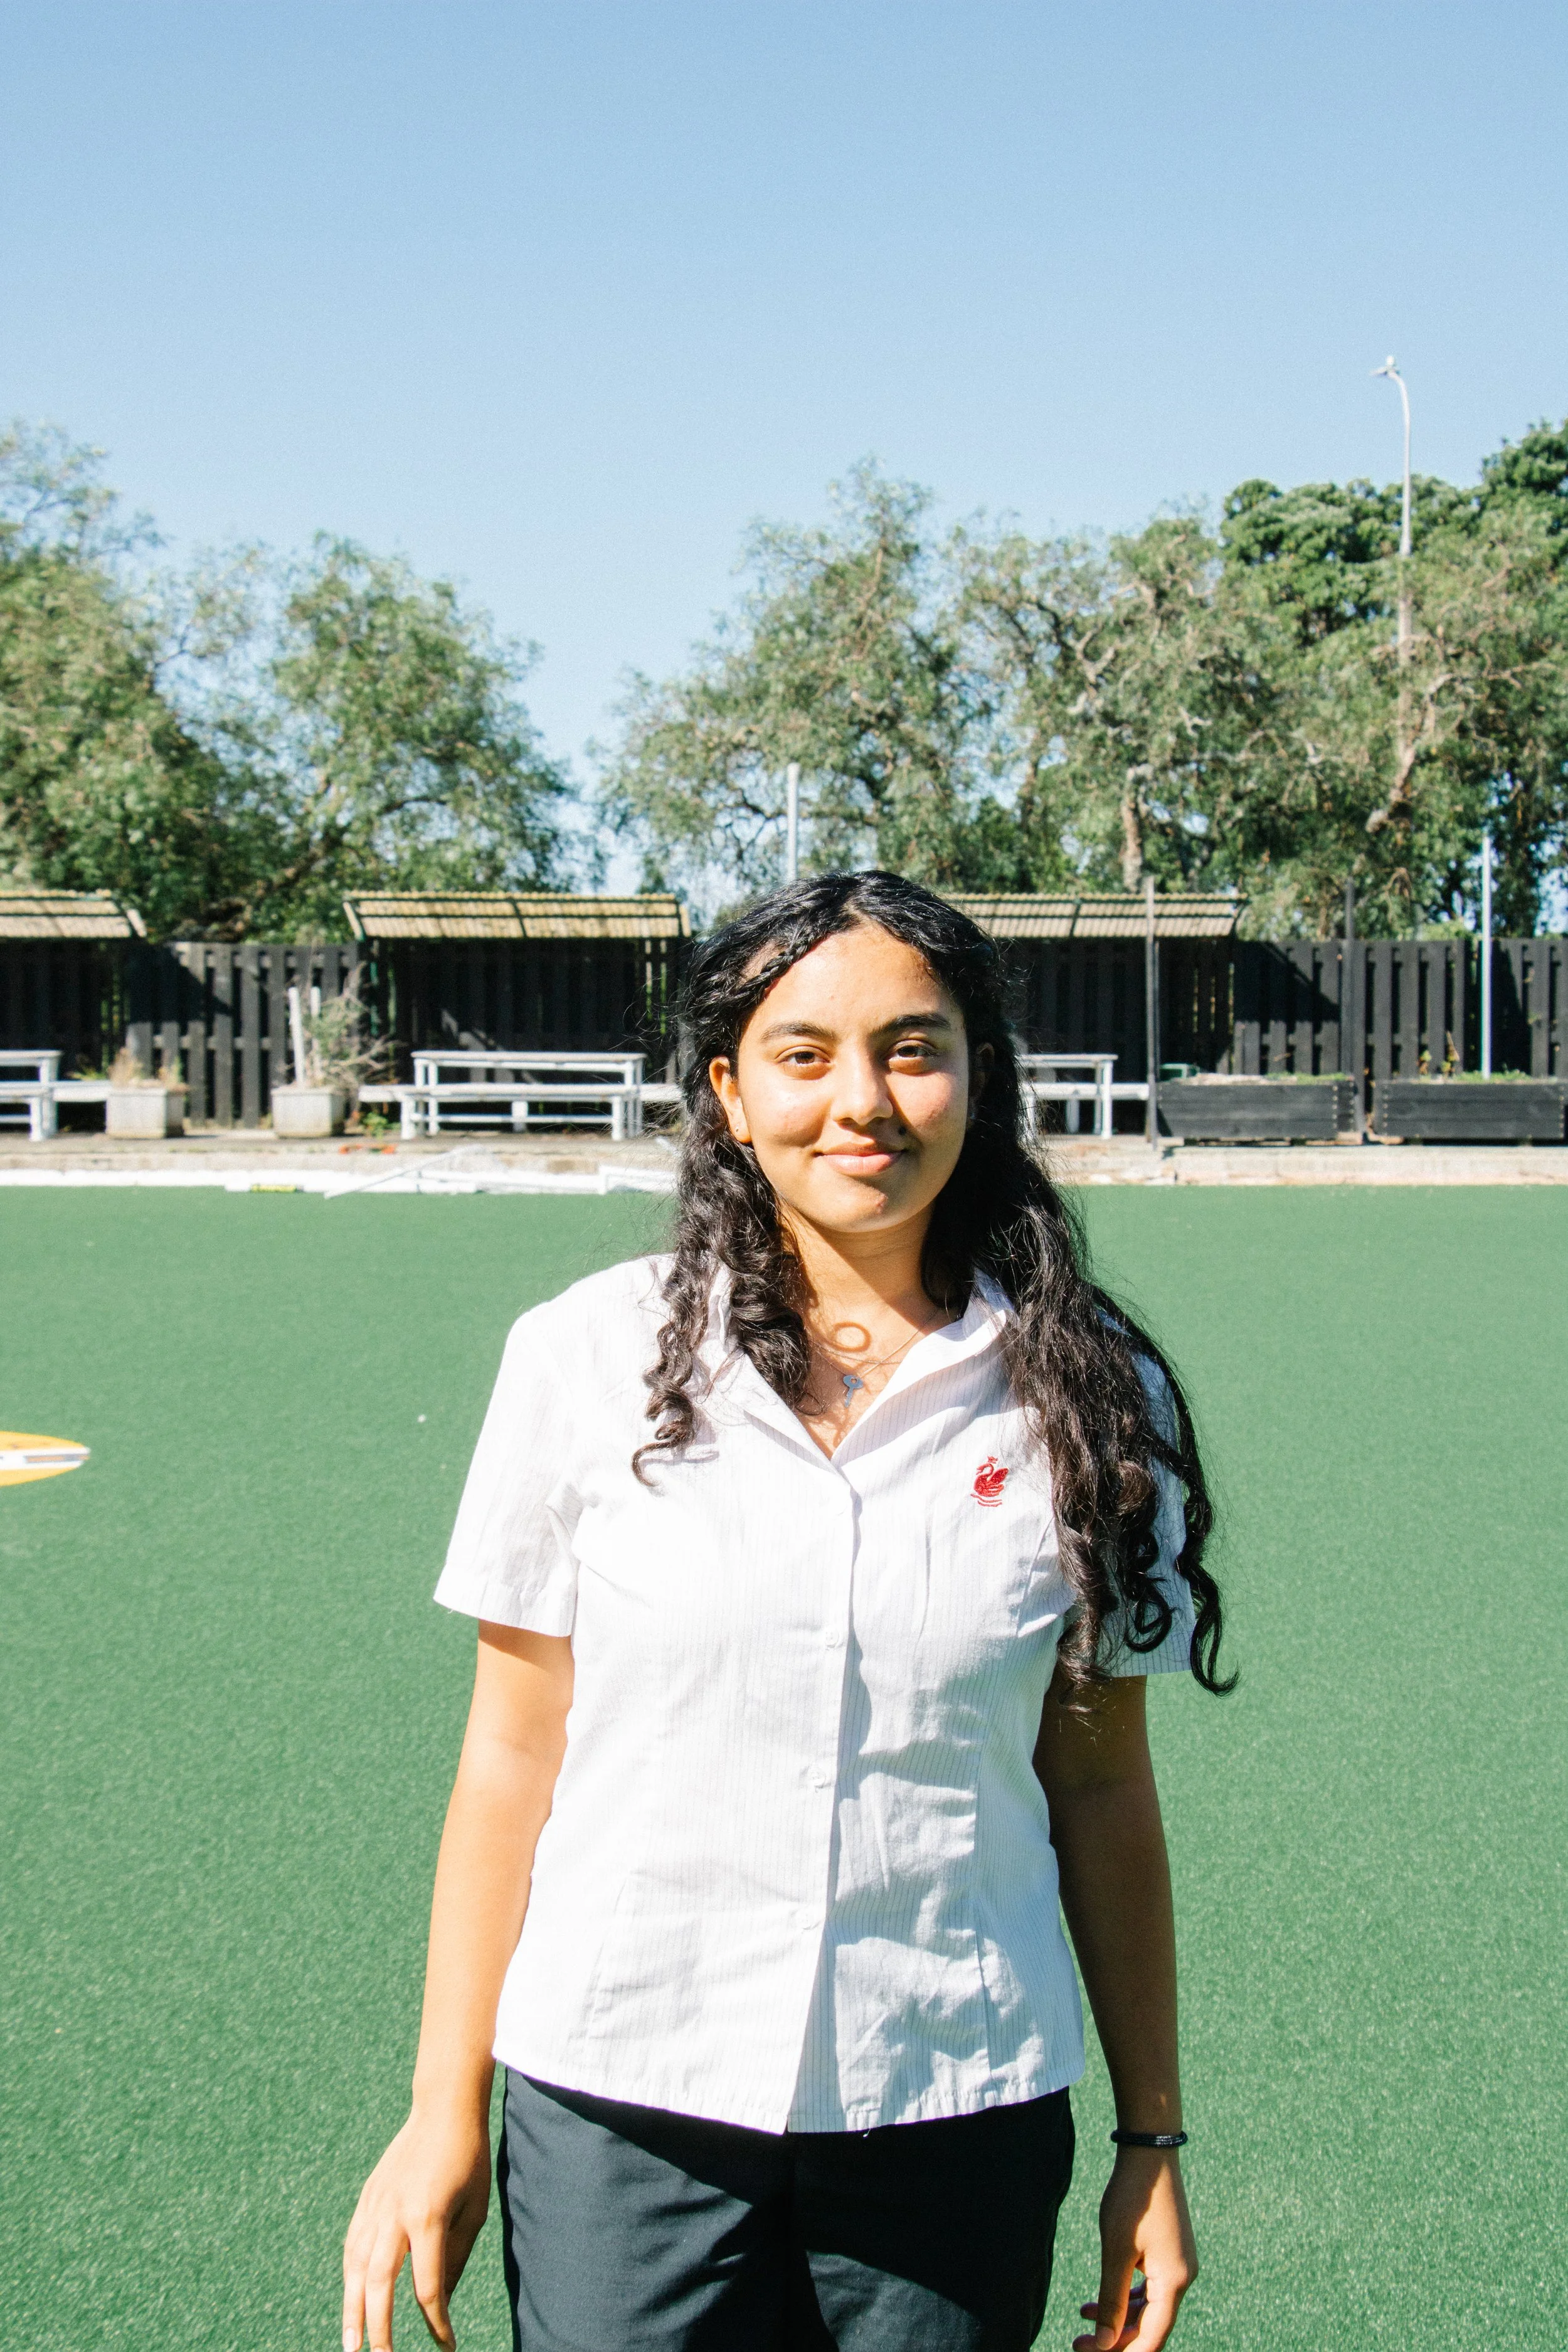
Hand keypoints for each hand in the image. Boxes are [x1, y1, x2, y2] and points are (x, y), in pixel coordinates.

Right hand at [342, 2106, 492, 2350]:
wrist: (443, 2109)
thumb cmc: (468, 2161)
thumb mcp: (474, 2211)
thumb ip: (455, 2259)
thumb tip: (438, 2303)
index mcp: (428, 2218)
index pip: (426, 2287)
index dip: (436, 2322)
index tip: (447, 2345)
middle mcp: (395, 2214)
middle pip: (379, 2283)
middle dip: (378, 2327)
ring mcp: (376, 2205)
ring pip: (355, 2267)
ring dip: (351, 2308)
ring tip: (350, 2344)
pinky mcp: (367, 2197)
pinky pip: (353, 2245)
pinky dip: (351, 2275)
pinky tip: (352, 2297)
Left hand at [1072, 2149, 1195, 2349]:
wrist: (1149, 2152)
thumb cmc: (1132, 2199)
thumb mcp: (1116, 2252)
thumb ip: (1112, 2300)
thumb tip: (1104, 2343)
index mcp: (1174, 2282)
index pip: (1152, 2337)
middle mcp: (1182, 2278)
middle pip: (1150, 2325)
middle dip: (1115, 2337)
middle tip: (1079, 2341)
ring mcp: (1178, 2264)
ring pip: (1148, 2308)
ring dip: (1117, 2317)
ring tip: (1082, 2318)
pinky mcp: (1169, 2252)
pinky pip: (1148, 2288)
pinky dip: (1124, 2296)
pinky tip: (1095, 2299)